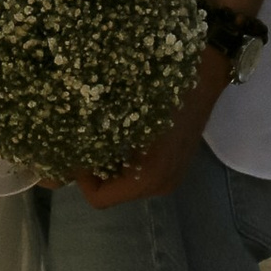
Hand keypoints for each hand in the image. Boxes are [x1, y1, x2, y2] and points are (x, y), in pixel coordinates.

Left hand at [76, 57, 222, 207]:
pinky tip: (118, 137)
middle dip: (93, 173)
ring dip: (108, 167)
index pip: (100, 198)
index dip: (81, 178)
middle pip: (112, 193)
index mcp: (149, 176)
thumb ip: (96, 132)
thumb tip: (65, 145)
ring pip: (125, 185)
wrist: (205, 72)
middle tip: (81, 143)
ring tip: (97, 138)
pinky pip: (139, 176)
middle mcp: (161, 185)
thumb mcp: (124, 108)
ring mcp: (170, 178)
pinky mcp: (175, 167)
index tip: (74, 151)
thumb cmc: (162, 87)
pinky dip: (123, 163)